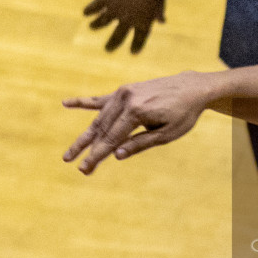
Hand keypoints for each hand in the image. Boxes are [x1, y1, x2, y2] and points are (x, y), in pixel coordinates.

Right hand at [62, 70, 217, 173]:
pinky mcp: (124, 90)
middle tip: (74, 165)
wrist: (192, 88)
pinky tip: (65, 103)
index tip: (84, 169)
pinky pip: (100, 99)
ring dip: (85, 136)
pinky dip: (83, 102)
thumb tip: (116, 156)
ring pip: (99, 118)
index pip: (112, 139)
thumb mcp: (167, 134)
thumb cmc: (183, 114)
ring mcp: (123, 92)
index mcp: (137, 111)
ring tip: (70, 152)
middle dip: (88, 150)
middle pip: (102, 129)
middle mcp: (126, 99)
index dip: (97, 156)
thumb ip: (140, 144)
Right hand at [83, 0, 166, 53]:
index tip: (133, 52)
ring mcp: (114, 9)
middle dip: (113, 43)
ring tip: (92, 27)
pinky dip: (89, 10)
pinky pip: (94, 7)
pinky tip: (85, 13)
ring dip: (97, 25)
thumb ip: (158, 10)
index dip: (137, 45)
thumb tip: (162, 21)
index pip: (140, 37)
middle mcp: (127, 19)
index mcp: (144, 20)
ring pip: (102, 22)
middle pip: (118, 35)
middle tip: (108, 49)